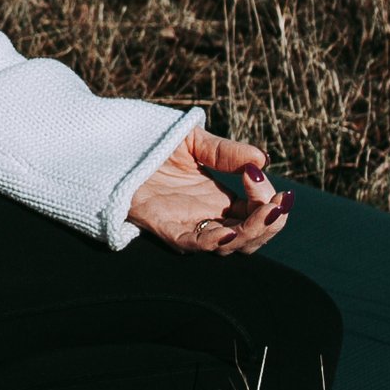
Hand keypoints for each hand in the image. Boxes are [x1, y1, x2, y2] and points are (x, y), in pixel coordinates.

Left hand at [128, 129, 291, 257]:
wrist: (112, 145)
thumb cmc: (151, 146)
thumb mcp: (196, 143)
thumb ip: (227, 153)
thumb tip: (262, 160)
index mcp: (219, 200)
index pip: (256, 212)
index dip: (268, 201)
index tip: (260, 174)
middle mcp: (207, 217)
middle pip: (249, 237)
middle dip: (270, 224)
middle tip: (278, 205)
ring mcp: (187, 224)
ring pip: (227, 245)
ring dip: (251, 233)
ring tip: (266, 214)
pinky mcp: (163, 227)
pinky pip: (192, 243)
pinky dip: (213, 241)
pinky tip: (230, 230)